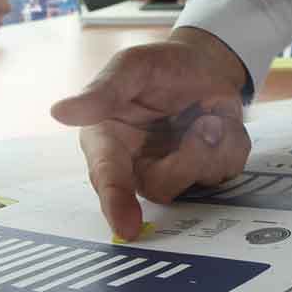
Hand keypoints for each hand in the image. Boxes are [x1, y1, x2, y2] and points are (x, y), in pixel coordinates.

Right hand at [50, 28, 249, 240]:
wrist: (203, 64)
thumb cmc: (160, 66)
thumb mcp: (131, 66)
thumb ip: (103, 92)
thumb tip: (60, 112)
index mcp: (109, 142)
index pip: (108, 178)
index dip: (116, 203)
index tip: (126, 228)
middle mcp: (138, 165)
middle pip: (161, 187)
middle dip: (189, 160)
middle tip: (205, 124)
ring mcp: (174, 172)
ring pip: (199, 179)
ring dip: (214, 144)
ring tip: (208, 116)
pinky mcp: (205, 171)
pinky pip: (227, 169)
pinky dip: (231, 142)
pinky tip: (219, 121)